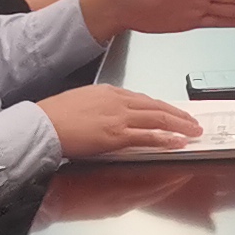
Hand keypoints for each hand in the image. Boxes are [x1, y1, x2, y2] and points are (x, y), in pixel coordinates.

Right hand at [36, 85, 203, 159]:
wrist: (41, 124)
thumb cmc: (54, 115)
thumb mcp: (82, 101)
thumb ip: (101, 106)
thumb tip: (111, 114)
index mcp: (109, 92)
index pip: (143, 99)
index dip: (161, 107)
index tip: (173, 112)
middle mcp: (118, 101)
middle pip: (156, 107)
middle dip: (178, 115)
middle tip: (193, 121)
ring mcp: (119, 118)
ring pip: (158, 119)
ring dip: (179, 126)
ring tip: (193, 132)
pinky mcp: (116, 135)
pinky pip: (148, 137)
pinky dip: (166, 139)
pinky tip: (177, 142)